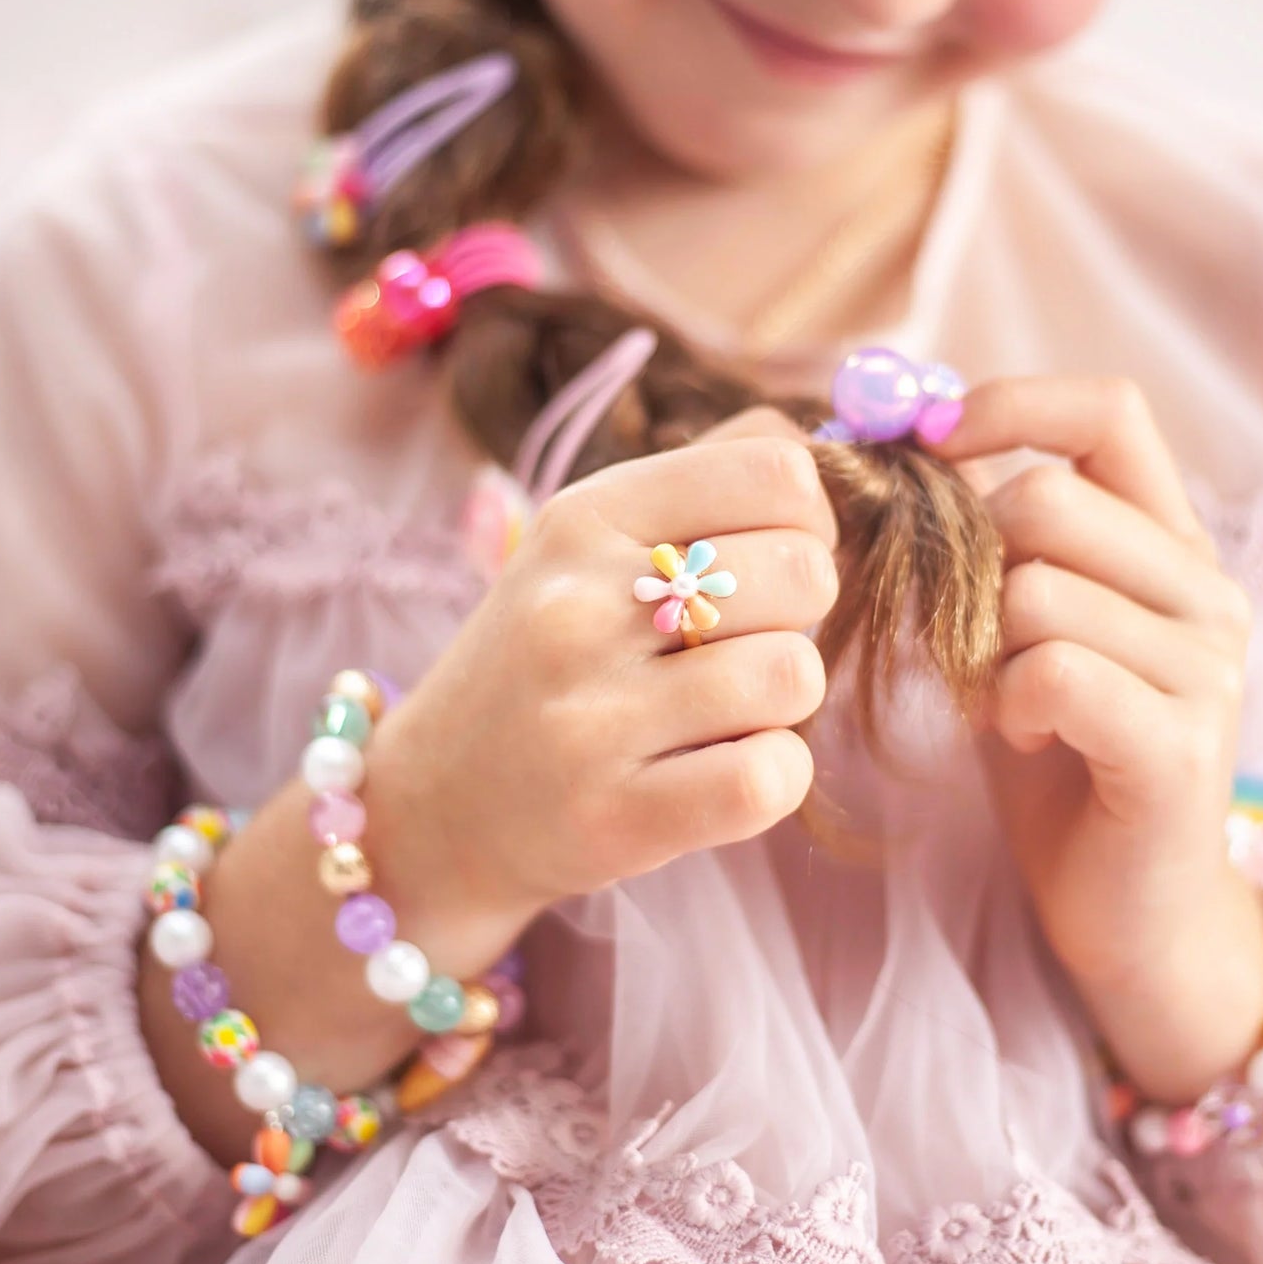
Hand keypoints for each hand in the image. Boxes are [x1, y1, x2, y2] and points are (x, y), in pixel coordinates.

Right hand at [373, 405, 838, 920]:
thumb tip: (828, 445)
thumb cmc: (542, 662)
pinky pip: (771, 778)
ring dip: (782, 703)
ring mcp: (590, 718)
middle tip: (740, 645)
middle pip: (804, 573)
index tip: (768, 560)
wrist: (434, 805)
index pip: (777, 472)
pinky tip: (718, 771)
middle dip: (800, 615)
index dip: (808, 521)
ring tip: (720, 713)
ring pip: (795, 676)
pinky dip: (772, 777)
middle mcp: (577, 607)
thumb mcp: (587, 544)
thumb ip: (705, 478)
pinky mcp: (616, 818)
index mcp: (583, 520)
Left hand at [932, 377, 1262, 1100]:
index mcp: (1168, 542)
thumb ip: (990, 545)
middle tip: (964, 633)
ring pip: (1037, 588)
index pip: (1107, 411)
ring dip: (983, 651)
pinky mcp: (1180, 745)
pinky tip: (1025, 739)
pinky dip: (1012, 705)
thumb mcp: (1016, 627)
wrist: (1123, 900)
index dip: (1008, 405)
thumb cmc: (1057, 750)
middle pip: (1047, 498)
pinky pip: (1055, 672)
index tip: (924, 439)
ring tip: (1002, 702)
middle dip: (968, 562)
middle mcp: (1206, 589)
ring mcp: (1207, 668)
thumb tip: (906, 451)